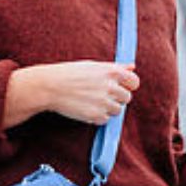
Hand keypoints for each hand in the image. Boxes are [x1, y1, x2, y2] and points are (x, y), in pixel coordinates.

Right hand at [3, 61, 140, 127]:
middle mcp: (110, 86)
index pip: (134, 82)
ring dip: (108, 108)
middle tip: (100, 94)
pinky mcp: (97, 115)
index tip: (121, 87)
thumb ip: (115, 67)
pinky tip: (86, 107)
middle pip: (127, 98)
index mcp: (111, 71)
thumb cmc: (70, 73)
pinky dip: (98, 116)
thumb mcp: (93, 66)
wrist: (50, 86)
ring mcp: (104, 102)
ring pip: (117, 110)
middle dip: (117, 98)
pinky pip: (106, 120)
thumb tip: (132, 66)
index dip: (128, 85)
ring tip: (92, 100)